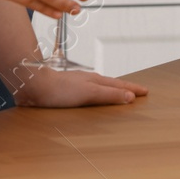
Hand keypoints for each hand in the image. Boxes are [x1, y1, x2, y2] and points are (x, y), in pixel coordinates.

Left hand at [12, 63, 148, 107]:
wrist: (34, 86)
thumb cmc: (59, 90)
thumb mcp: (89, 93)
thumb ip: (109, 95)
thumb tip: (130, 96)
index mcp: (95, 80)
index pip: (120, 85)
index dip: (133, 89)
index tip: (145, 92)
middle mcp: (88, 80)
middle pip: (112, 83)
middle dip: (126, 87)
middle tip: (138, 91)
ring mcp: (77, 84)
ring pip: (100, 86)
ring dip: (112, 90)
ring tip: (119, 94)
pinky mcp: (66, 91)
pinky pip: (89, 92)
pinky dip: (98, 94)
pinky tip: (92, 98)